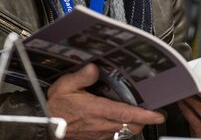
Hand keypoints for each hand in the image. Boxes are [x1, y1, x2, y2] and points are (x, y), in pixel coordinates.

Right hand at [47, 63, 164, 139]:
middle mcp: (101, 125)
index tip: (158, 115)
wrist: (41, 126)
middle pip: (131, 126)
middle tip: (149, 111)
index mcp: (97, 110)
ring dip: (131, 124)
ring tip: (135, 113)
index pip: (128, 114)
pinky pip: (113, 136)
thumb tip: (95, 68)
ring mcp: (99, 135)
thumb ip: (82, 76)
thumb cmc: (54, 107)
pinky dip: (119, 129)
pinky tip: (115, 120)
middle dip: (143, 120)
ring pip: (124, 132)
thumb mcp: (66, 86)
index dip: (145, 115)